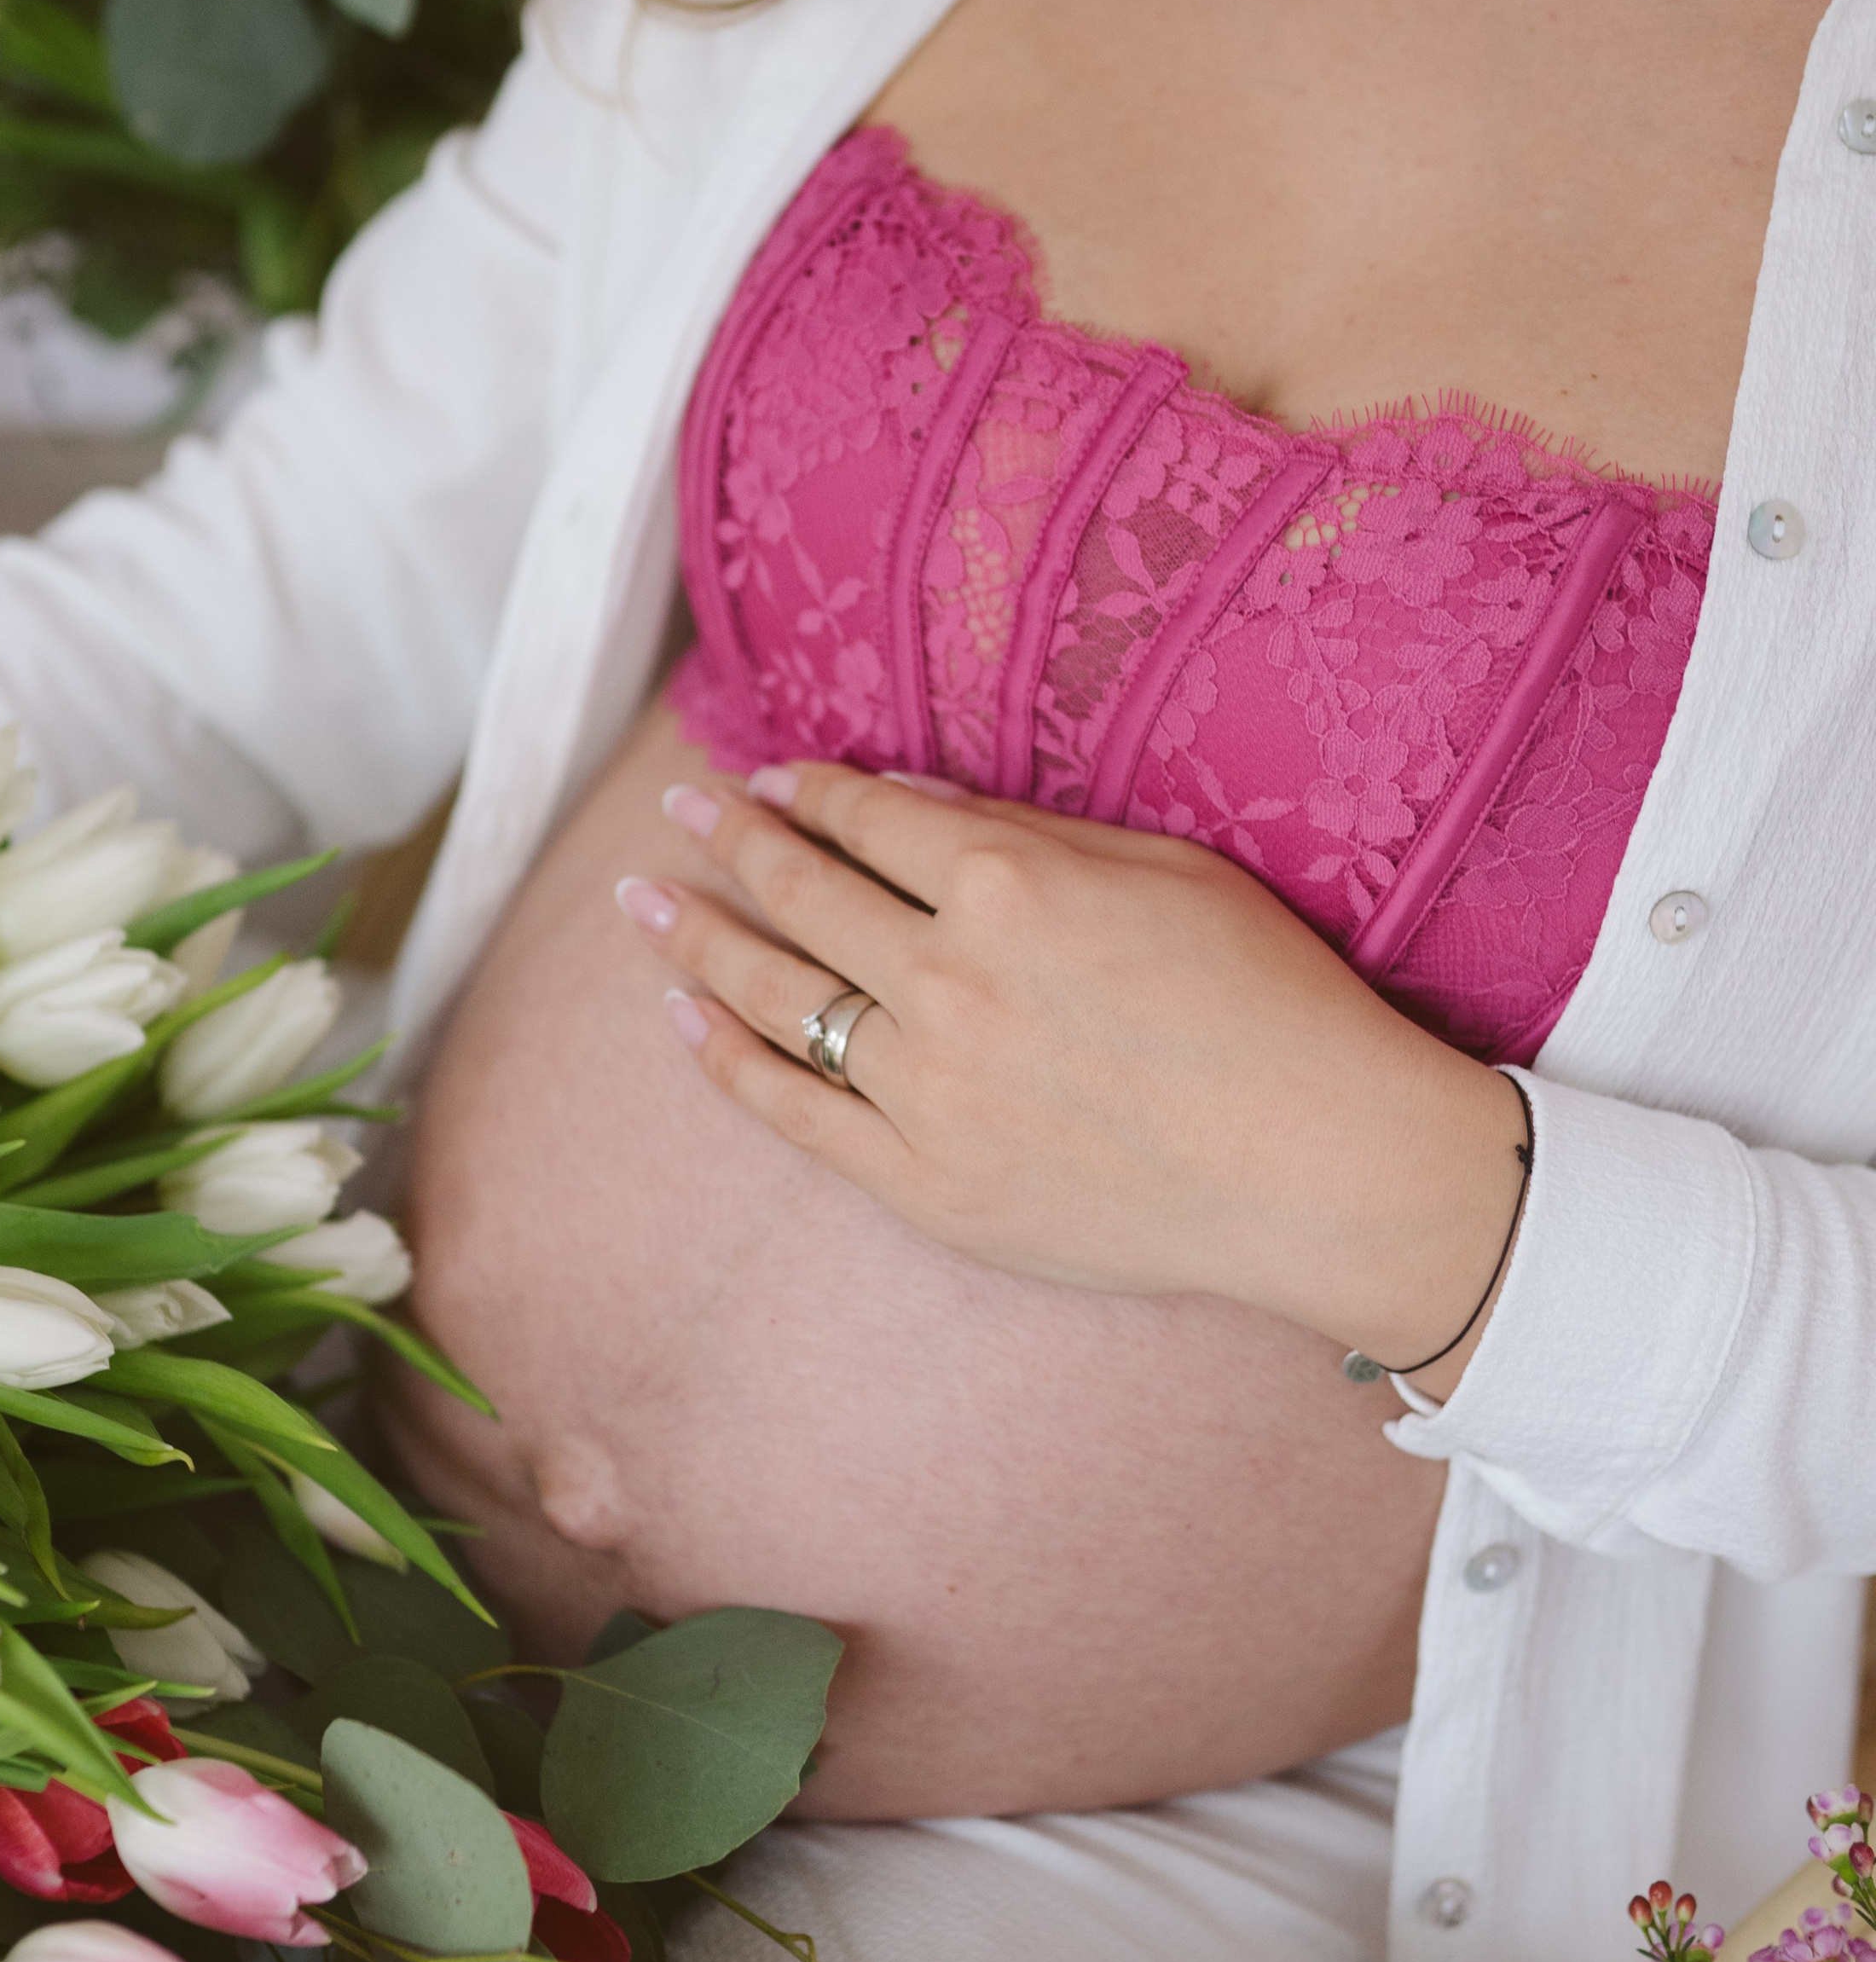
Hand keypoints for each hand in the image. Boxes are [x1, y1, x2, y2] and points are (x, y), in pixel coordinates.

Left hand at [615, 762, 1529, 1382]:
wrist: (1318, 1166)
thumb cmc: (1269, 1002)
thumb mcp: (1163, 871)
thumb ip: (1022, 832)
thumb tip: (898, 797)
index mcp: (1008, 885)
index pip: (866, 818)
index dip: (806, 792)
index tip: (767, 780)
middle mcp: (947, 977)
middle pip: (803, 893)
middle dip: (728, 842)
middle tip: (679, 812)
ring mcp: (926, 1085)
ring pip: (777, 995)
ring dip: (698, 937)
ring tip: (643, 899)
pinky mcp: (923, 1181)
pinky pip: (793, 1108)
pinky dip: (725, 1056)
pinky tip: (681, 1015)